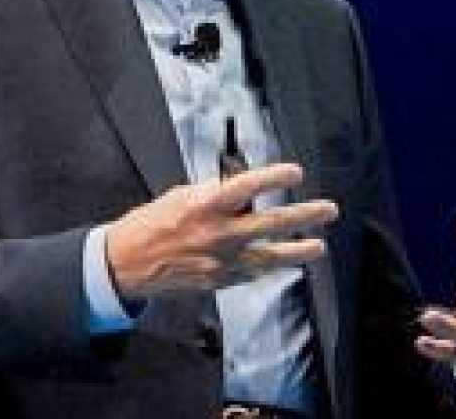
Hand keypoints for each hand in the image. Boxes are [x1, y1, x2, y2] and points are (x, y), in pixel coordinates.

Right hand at [103, 162, 337, 303]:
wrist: (127, 263)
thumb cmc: (151, 224)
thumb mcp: (179, 196)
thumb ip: (213, 194)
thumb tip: (241, 192)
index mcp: (204, 205)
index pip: (247, 186)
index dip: (275, 178)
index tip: (296, 173)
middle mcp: (217, 234)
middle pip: (271, 223)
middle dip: (304, 216)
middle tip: (328, 210)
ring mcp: (221, 261)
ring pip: (270, 255)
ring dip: (299, 250)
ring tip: (319, 246)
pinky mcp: (219, 281)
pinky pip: (252, 272)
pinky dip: (269, 266)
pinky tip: (284, 261)